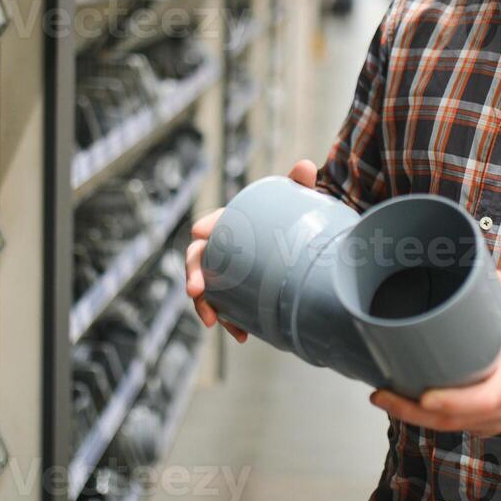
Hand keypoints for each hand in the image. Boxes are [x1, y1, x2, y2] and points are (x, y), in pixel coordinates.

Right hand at [185, 159, 319, 343]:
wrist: (304, 243)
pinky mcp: (239, 294)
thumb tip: (306, 165)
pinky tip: (242, 334)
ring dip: (206, 306)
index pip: (211, 224)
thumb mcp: (296, 201)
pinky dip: (230, 322)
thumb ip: (298, 184)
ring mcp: (228, 274)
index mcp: (232, 224)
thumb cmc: (293, 218)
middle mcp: (224, 249)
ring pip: (207, 290)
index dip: (204, 229)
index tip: (201, 234)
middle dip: (193, 275)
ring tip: (214, 321)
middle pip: (200, 260)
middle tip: (195, 290)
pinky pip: (226, 309)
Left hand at [368, 272, 500, 436]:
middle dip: (412, 412)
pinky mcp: (484, 427)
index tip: (424, 395)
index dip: (453, 401)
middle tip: (380, 394)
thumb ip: (492, 288)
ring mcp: (493, 423)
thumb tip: (461, 257)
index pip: (484, 400)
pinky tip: (404, 405)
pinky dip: (427, 419)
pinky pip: (453, 427)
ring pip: (449, 428)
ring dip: (413, 417)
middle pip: (454, 421)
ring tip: (383, 396)